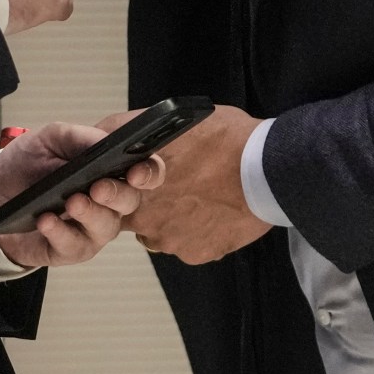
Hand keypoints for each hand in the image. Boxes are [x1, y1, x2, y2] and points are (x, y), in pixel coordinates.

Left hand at [0, 121, 165, 268]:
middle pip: (131, 202)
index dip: (149, 172)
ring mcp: (93, 228)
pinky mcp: (71, 249)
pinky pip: (73, 245)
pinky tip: (46, 220)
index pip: (146, 171)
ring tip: (71, 202)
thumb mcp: (49, 139)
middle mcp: (110, 201)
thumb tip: (103, 141)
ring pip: (106, 226)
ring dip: (90, 214)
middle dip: (117, 194)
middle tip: (98, 187)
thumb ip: (78, 136)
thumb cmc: (29, 165)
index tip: (136, 171)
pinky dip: (59, 232)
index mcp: (112, 170)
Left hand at [122, 105, 271, 264]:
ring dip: (172, 218)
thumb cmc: (226, 138)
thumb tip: (114, 137)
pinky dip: (197, 233)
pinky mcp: (191, 252)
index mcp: (131, 175)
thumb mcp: (172, 121)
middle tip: (173, 186)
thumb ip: (137, 134)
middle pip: (128, 212)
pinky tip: (214, 213)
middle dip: (145, 201)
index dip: (117, 181)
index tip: (128, 177)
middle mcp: (140, 210)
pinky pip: (186, 245)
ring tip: (201, 197)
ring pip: (158, 230)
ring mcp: (164, 235)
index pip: (105, 185)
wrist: (268, 168)